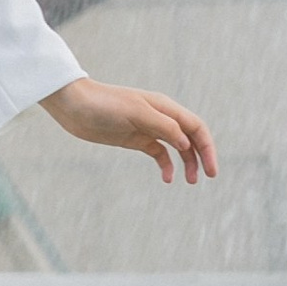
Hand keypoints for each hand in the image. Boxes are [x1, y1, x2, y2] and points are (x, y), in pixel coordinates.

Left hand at [43, 78, 216, 184]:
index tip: (212, 170)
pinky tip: (166, 177)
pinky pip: (158, 153)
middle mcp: (161, 117)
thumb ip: (163, 127)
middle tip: (207, 177)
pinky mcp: (135, 139)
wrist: (74, 106)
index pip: (196, 127)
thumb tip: (187, 144)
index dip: (207, 147)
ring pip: (177, 147)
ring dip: (186, 163)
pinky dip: (165, 165)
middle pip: (190, 138)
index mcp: (165, 107)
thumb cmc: (104, 104)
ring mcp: (148, 129)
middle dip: (201, 157)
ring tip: (189, 181)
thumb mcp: (136, 113)